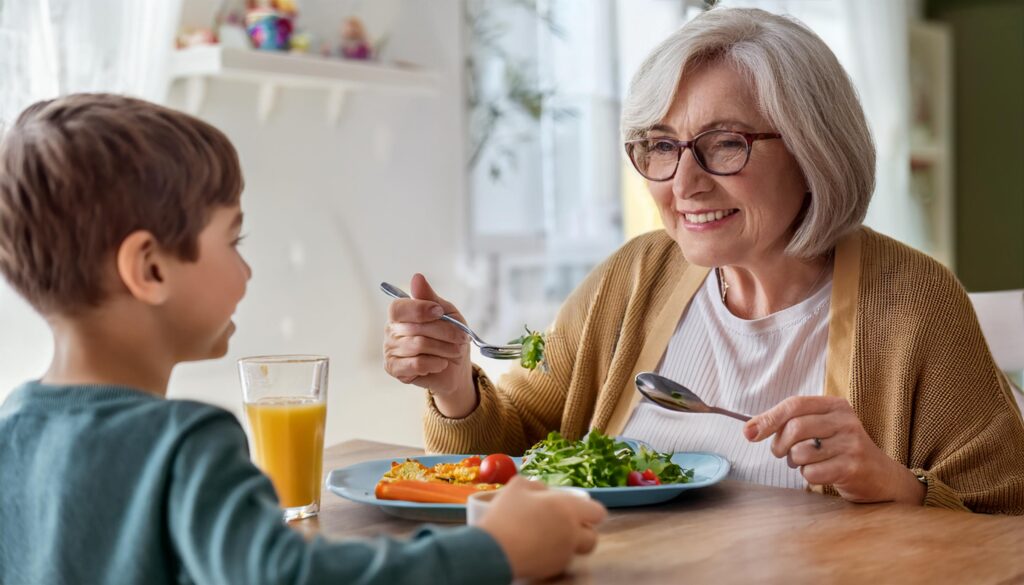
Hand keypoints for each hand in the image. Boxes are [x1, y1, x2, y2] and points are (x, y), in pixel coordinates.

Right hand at [382, 273, 474, 416]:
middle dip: (444, 332)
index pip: (399, 308)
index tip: (440, 312)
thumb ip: (429, 297)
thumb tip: (417, 277)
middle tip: (460, 338)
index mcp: (401, 313)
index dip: (420, 310)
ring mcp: (390, 350)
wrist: (455, 367)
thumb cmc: (449, 336)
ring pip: (418, 346)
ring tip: (453, 351)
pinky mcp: (394, 369)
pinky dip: (435, 363)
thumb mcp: (446, 313)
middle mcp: (391, 330)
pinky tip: (441, 363)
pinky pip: (416, 364)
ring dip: (444, 349)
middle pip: (415, 328)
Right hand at [478, 477, 606, 579]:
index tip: (577, 511)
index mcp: (568, 509)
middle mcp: (572, 532)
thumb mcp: (517, 486)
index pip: (597, 512)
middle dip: (583, 532)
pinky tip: (535, 548)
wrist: (495, 549)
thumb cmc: (507, 514)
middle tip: (564, 526)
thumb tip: (543, 490)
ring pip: (577, 551)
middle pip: (592, 536)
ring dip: (569, 544)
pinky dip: (553, 555)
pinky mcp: (553, 569)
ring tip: (548, 538)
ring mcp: (564, 553)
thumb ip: (535, 485)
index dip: (589, 511)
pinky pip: (560, 561)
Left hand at [743, 396, 924, 504]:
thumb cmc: (839, 450)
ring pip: (801, 452)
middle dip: (780, 445)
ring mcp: (851, 444)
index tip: (749, 433)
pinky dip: (808, 476)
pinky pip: (812, 473)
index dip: (769, 418)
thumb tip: (748, 429)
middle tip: (782, 453)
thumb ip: (786, 423)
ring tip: (807, 463)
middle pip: (795, 428)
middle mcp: (845, 421)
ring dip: (795, 462)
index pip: (794, 404)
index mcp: (835, 405)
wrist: (881, 476)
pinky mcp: (853, 467)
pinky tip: (821, 473)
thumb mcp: (819, 428)